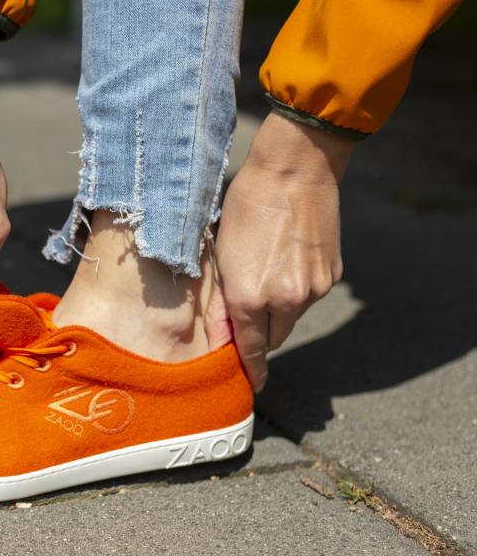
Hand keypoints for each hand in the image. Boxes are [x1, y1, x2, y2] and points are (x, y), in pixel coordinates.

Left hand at [215, 111, 354, 390]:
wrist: (295, 171)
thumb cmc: (246, 206)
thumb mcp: (221, 253)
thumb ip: (223, 298)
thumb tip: (224, 330)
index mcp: (249, 297)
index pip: (250, 349)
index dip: (250, 368)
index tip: (252, 383)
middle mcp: (284, 300)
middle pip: (274, 338)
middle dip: (262, 333)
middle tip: (250, 315)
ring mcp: (313, 289)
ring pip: (293, 316)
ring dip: (279, 307)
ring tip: (268, 268)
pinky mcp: (332, 276)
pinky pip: (310, 295)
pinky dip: (298, 288)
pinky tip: (288, 257)